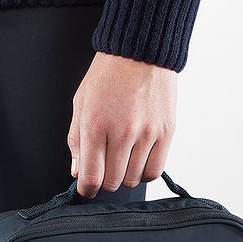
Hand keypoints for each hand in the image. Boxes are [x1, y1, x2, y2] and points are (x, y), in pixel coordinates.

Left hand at [67, 52, 176, 198]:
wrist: (140, 52)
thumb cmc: (107, 75)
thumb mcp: (81, 103)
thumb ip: (76, 140)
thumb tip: (77, 172)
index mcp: (95, 125)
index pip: (91, 176)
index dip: (86, 189)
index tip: (86, 188)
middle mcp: (122, 132)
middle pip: (112, 181)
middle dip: (104, 181)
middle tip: (103, 168)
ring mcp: (146, 133)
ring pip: (133, 178)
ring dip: (124, 175)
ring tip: (121, 159)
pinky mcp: (166, 132)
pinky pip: (155, 169)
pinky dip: (145, 171)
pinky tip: (138, 160)